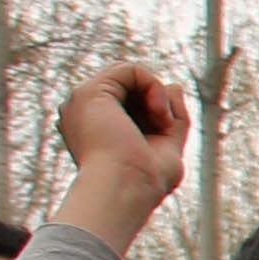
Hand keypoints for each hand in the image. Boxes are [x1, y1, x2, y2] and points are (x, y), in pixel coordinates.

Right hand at [45, 66, 193, 250]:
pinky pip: (131, 70)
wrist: (125, 189)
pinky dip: (153, 85)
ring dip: (158, 95)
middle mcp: (85, 114)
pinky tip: (158, 110)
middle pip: (133, 91)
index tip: (169, 132)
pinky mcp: (92, 91)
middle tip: (167, 126)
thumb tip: (174, 85)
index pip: (133, 105)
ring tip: (163, 121)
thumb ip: (173, 117)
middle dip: (160, 103)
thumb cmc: (145, 181)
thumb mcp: (168, 147)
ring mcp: (84, 102)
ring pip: (132, 78)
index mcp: (98, 129)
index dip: (159, 111)